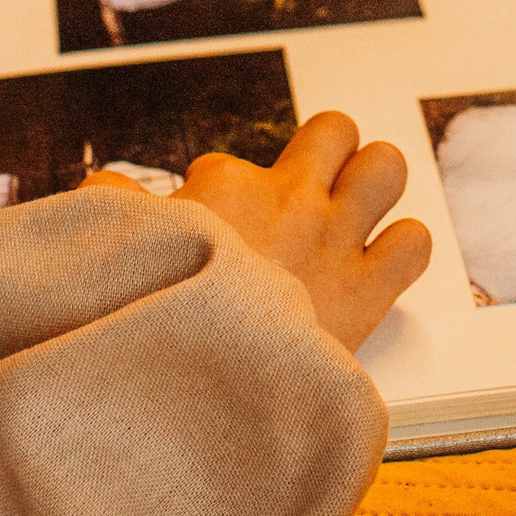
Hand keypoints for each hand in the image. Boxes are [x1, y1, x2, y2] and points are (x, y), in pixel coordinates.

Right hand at [95, 111, 430, 348]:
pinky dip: (402, 249)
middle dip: (327, 151)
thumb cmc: (161, 318)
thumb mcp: (122, 252)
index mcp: (225, 188)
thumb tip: (100, 188)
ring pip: (387, 165)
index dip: (218, 195)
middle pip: (335, 129)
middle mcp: (290, 201)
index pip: (226, 163)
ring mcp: (337, 240)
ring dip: (373, 184)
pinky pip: (414, 242)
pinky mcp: (370, 289)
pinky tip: (379, 263)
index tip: (210, 232)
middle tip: (309, 188)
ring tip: (355, 210)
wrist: (208, 386)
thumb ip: (115, 212)